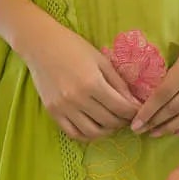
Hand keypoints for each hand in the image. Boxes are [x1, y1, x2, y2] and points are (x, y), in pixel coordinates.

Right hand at [24, 23, 140, 139]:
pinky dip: (87, 135)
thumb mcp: (101, 61)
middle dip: (123, 121)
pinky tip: (94, 126)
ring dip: (107, 130)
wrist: (40, 45)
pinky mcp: (53, 112)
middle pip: (109, 121)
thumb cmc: (73, 47)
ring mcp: (63, 108)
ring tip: (111, 122)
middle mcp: (77, 99)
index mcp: (92, 83)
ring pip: (92, 132)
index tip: (138, 110)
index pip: (121, 108)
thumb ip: (118, 83)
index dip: (133, 112)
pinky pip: (73, 133)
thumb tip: (134, 103)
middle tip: (126, 116)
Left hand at [131, 7, 178, 136]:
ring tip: (155, 133)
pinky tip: (177, 131)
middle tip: (141, 129)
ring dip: (170, 127)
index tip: (136, 121)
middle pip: (175, 107)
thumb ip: (176, 70)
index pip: (164, 92)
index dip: (148, 110)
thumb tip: (156, 94)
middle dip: (155, 121)